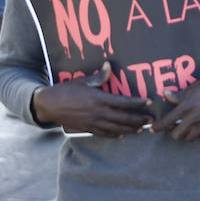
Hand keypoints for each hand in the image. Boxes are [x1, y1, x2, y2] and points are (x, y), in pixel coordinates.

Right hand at [32, 61, 153, 137]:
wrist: (48, 105)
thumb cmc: (66, 90)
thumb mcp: (83, 81)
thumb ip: (99, 77)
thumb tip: (109, 65)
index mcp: (100, 99)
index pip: (124, 102)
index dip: (138, 103)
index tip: (149, 102)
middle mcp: (99, 112)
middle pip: (124, 117)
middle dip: (139, 119)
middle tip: (151, 120)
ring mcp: (94, 122)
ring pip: (117, 128)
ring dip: (130, 129)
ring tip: (141, 129)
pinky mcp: (88, 128)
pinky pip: (105, 134)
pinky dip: (115, 135)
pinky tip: (123, 135)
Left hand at [151, 70, 199, 141]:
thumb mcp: (195, 87)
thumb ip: (180, 95)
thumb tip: (166, 94)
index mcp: (186, 107)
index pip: (166, 121)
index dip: (157, 127)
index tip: (152, 129)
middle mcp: (193, 119)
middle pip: (176, 135)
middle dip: (170, 133)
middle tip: (170, 127)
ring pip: (188, 138)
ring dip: (184, 135)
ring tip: (184, 128)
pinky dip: (198, 134)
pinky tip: (199, 127)